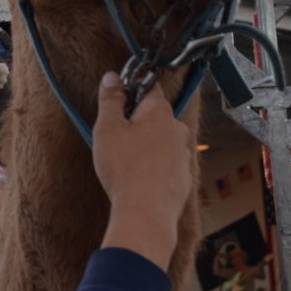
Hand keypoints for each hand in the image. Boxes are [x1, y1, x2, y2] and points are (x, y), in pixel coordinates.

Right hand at [93, 71, 191, 269]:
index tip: (117, 97)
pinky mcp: (184, 177)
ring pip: (162, 140)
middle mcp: (177, 129)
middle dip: (137, 120)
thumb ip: (110, 99)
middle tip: (116, 136)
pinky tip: (138, 177)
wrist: (146, 213)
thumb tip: (112, 77)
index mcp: (159, 112)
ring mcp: (183, 154)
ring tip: (125, 161)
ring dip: (146, 144)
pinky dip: (154, 165)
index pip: (149, 86)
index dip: (132, 88)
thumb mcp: (107, 128)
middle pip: (155, 115)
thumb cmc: (125, 168)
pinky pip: (167, 163)